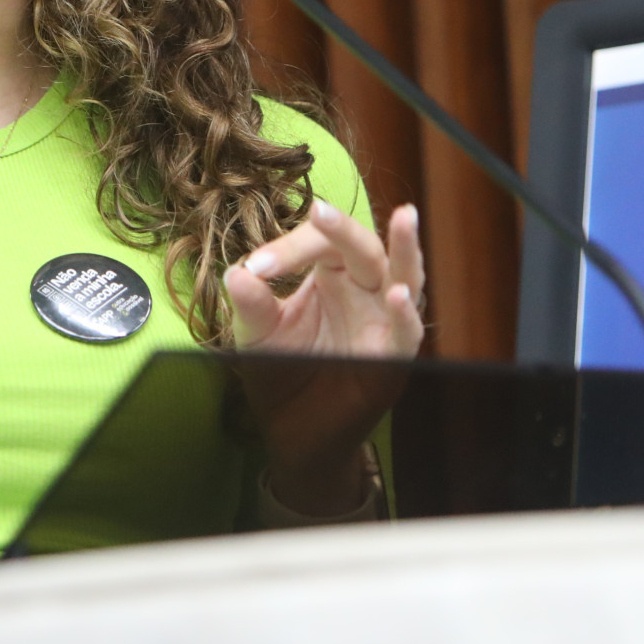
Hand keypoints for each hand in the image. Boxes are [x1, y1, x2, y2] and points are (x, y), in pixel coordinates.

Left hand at [225, 201, 424, 513]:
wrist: (293, 431)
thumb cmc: (282, 371)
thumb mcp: (257, 336)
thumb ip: (251, 306)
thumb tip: (236, 274)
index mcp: (332, 273)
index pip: (320, 243)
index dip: (289, 247)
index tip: (256, 268)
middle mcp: (365, 289)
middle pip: (364, 247)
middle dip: (342, 229)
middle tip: (319, 211)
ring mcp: (384, 320)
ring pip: (404, 275)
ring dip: (405, 248)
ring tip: (404, 217)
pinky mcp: (394, 358)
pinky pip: (407, 332)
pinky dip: (404, 315)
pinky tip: (397, 295)